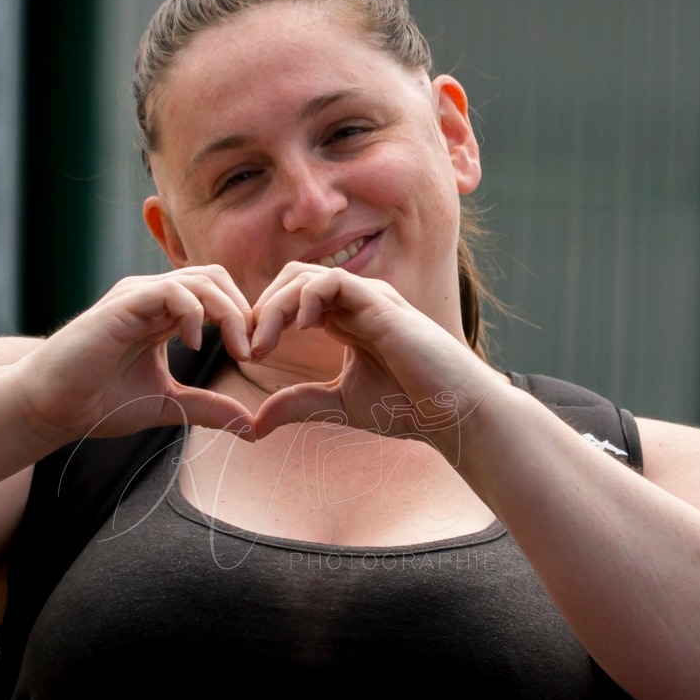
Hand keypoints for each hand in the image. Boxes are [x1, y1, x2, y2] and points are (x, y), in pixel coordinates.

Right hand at [12, 267, 257, 442]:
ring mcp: (137, 296)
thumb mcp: (168, 405)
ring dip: (230, 313)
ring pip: (201, 279)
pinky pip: (171, 290)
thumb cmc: (98, 402)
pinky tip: (196, 344)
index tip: (256, 356)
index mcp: (164, 314)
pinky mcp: (123, 304)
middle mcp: (152, 297)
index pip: (218, 294)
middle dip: (245, 312)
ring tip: (238, 350)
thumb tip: (252, 427)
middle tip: (254, 352)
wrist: (49, 406)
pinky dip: (195, 312)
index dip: (244, 319)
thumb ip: (208, 407)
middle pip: (217, 278)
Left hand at [247, 263, 493, 462]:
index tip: (247, 355)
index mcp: (346, 321)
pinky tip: (299, 328)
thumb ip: (299, 405)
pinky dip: (307, 297)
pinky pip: (333, 281)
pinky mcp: (381, 303)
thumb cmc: (408, 408)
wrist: (452, 413)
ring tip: (263, 342)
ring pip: (305, 276)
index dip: (264, 319)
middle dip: (262, 308)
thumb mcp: (338, 406)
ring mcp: (369, 298)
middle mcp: (356, 303)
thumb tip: (256, 422)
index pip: (293, 299)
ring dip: (275, 305)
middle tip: (247, 347)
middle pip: (292, 280)